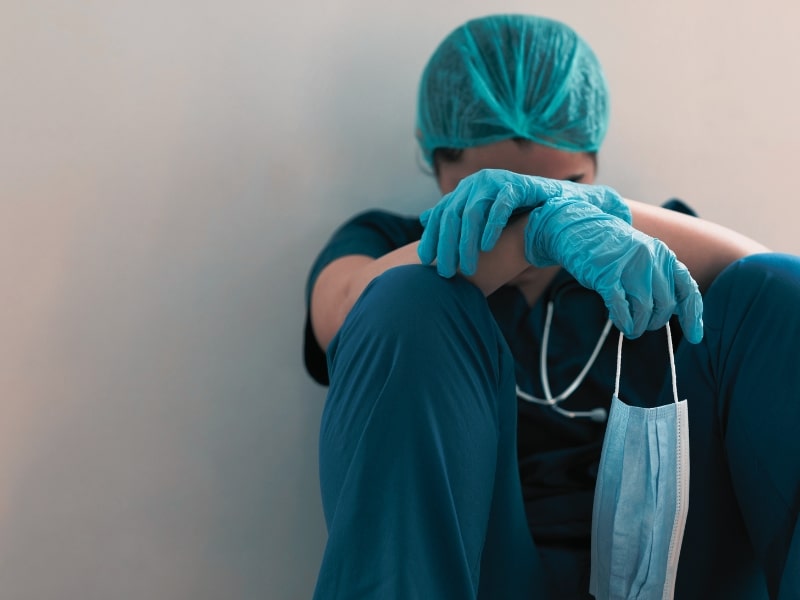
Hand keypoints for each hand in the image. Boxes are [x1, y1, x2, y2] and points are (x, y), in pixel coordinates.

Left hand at [418, 169, 630, 275]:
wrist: (555, 205)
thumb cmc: (515, 215)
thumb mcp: (482, 219)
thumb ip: (457, 219)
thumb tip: (425, 220)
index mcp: (464, 190)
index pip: (440, 214)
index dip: (431, 237)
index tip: (425, 262)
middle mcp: (476, 182)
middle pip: (452, 215)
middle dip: (447, 246)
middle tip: (446, 272)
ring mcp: (496, 181)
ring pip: (472, 212)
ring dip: (467, 242)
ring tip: (467, 267)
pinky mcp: (517, 184)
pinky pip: (500, 206)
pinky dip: (492, 227)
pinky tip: (487, 248)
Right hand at [525, 197, 703, 342]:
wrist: (579, 227)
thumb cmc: (610, 248)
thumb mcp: (643, 256)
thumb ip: (658, 278)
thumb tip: (670, 312)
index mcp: (664, 254)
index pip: (687, 289)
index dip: (692, 316)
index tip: (695, 337)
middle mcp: (651, 259)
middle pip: (665, 304)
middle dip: (655, 322)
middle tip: (642, 326)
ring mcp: (629, 266)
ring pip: (644, 309)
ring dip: (638, 325)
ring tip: (629, 328)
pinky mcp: (606, 274)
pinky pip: (621, 307)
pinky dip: (623, 320)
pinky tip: (620, 322)